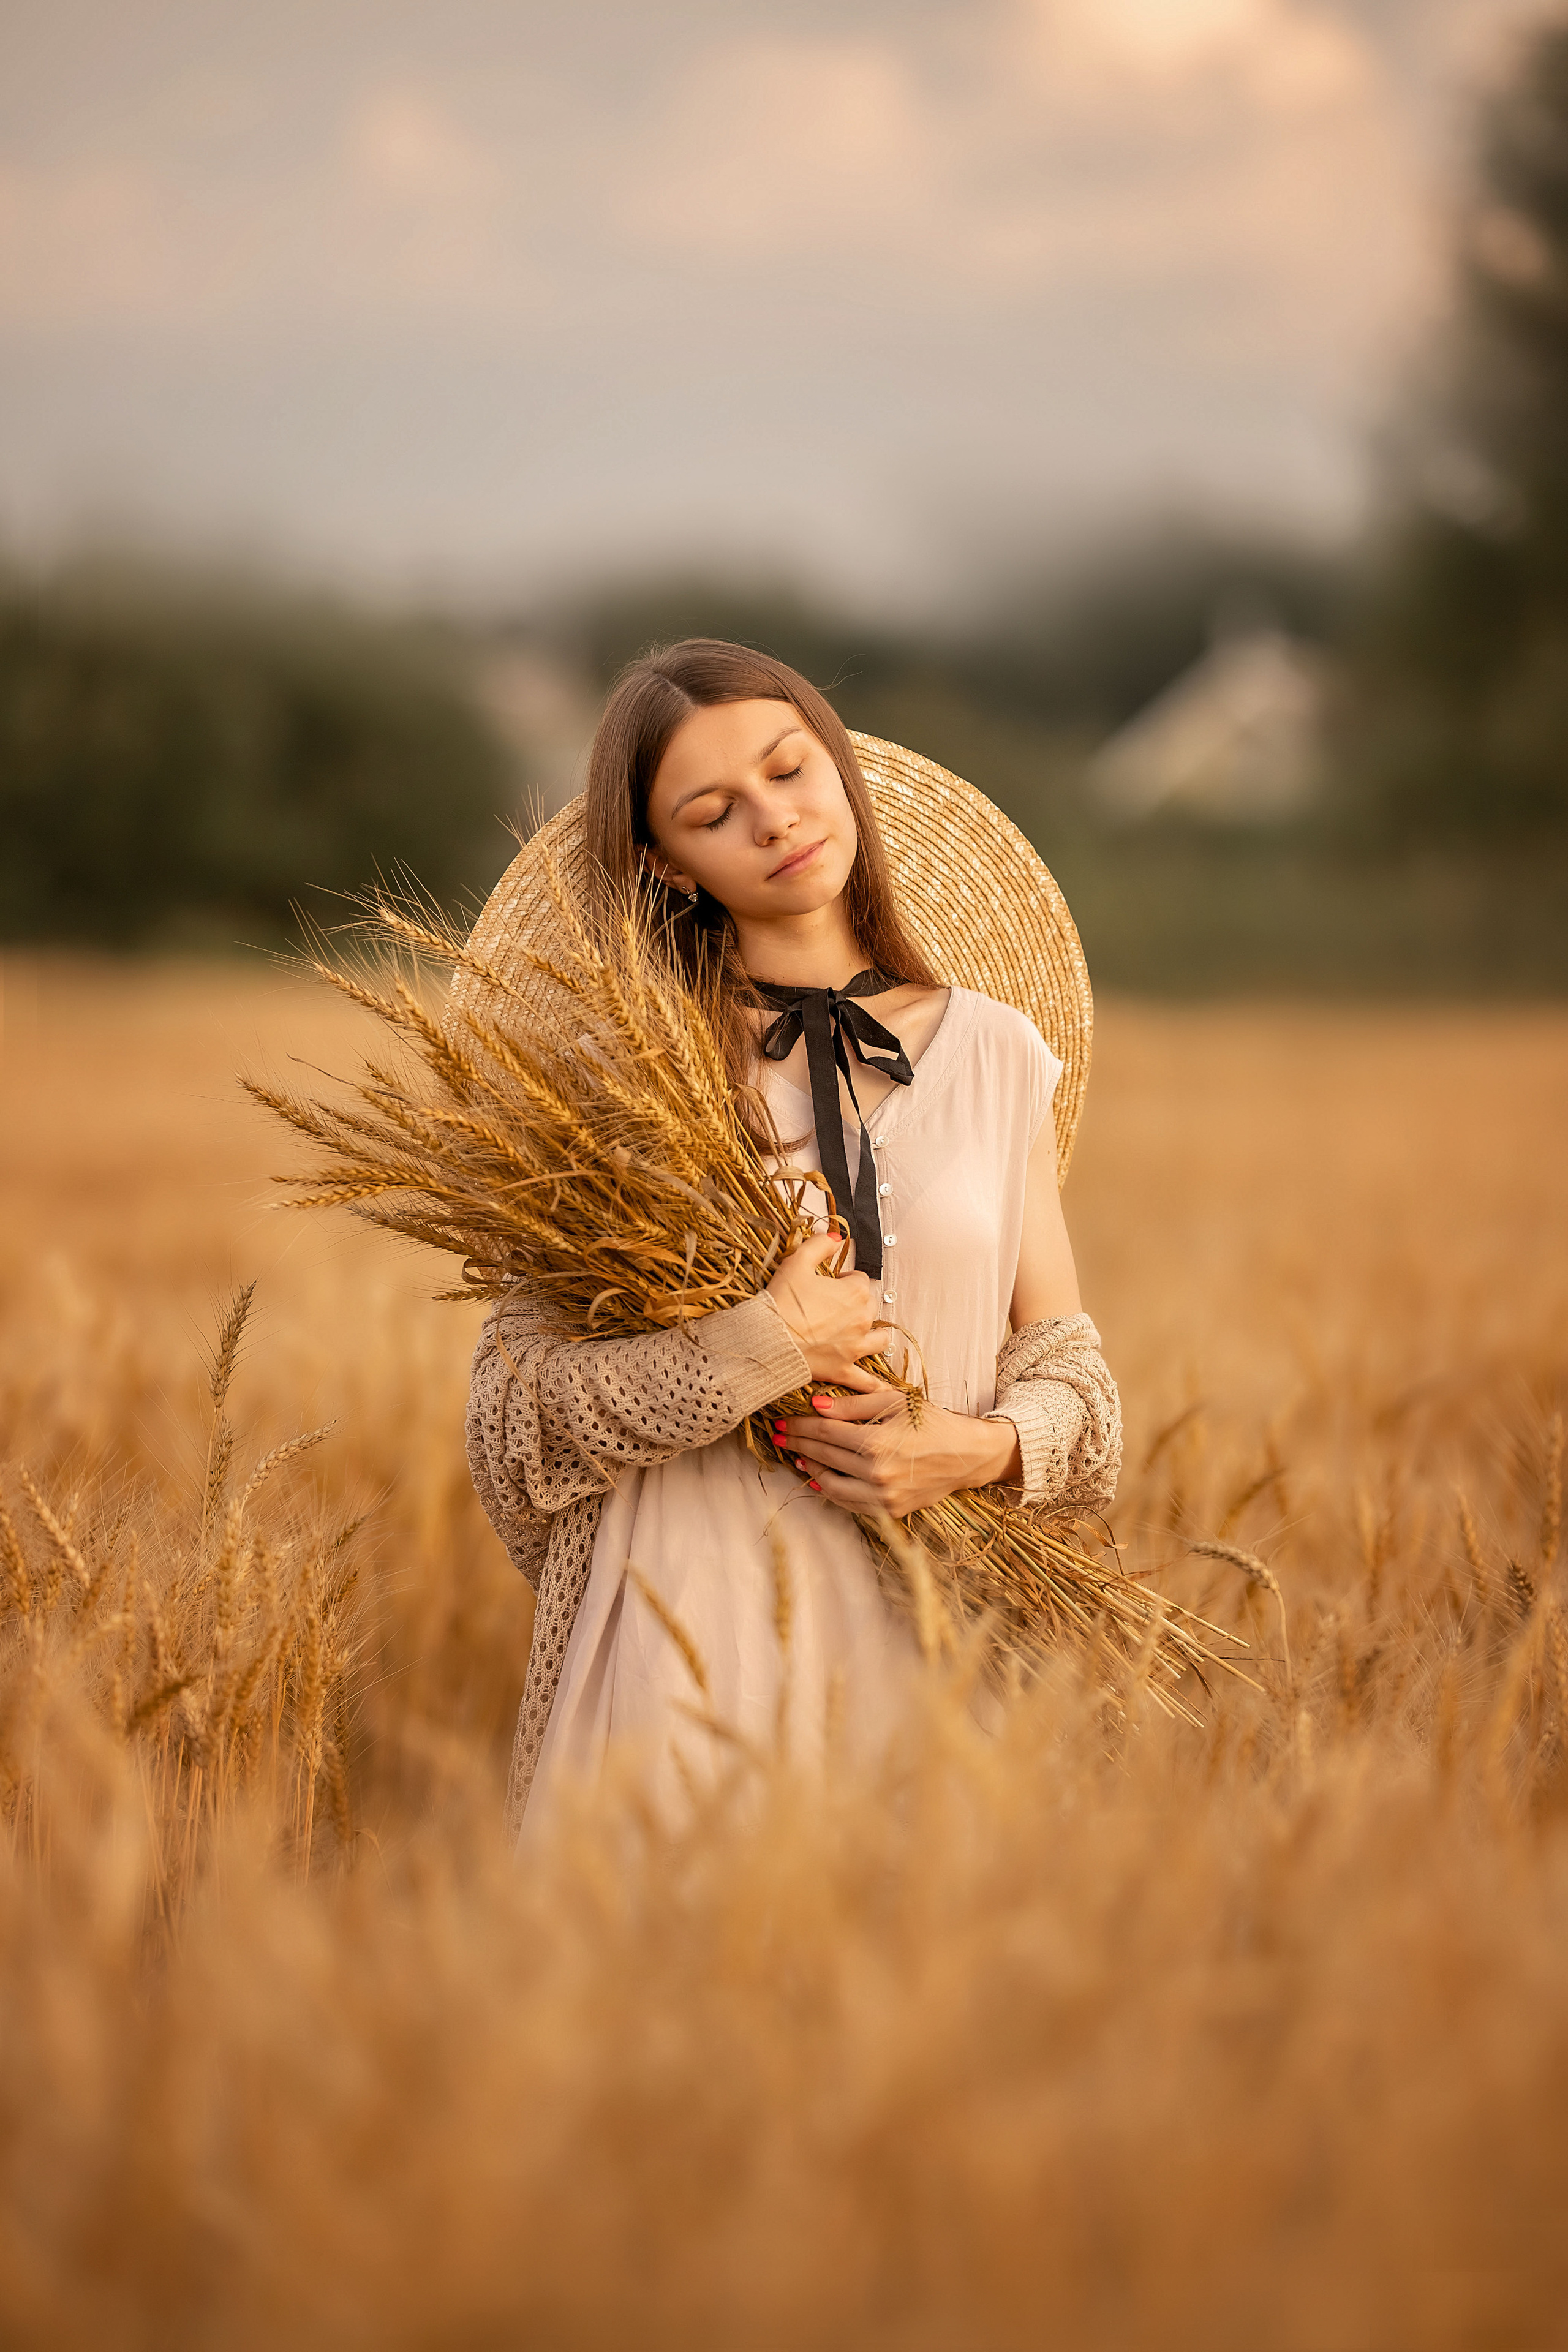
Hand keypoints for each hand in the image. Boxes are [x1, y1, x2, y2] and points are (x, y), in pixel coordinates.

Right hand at [765, 1235, 883, 1389]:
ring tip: (866, 1336)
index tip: (832, 1284)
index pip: (862, 1280)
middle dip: (859, 1305)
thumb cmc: (781, 1301)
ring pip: (879, 1340)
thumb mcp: (797, 1262)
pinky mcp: (843, 1370)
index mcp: (855, 1292)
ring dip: (875, 1337)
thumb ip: (819, 1244)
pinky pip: (866, 1382)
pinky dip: (876, 1388)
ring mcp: (855, 1347)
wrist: (766, 1339)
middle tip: (837, 1306)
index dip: (847, 1280)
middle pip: (872, 1308)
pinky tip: (886, 1393)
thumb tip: (837, 1235)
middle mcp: (861, 1320)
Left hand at [772, 1387, 1022, 1517]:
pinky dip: (830, 1489)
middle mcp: (877, 1475)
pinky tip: (818, 1477)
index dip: (799, 1426)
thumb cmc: (931, 1422)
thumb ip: (853, 1405)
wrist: (966, 1455)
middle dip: (797, 1444)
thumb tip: (816, 1405)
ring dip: (809, 1469)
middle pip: (823, 1456)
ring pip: (830, 1485)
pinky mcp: (890, 1512)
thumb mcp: (895, 1402)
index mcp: (877, 1443)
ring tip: (796, 1456)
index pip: (825, 1432)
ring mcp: (883, 1498)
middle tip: (778, 1436)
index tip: (782, 1421)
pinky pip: (849, 1502)